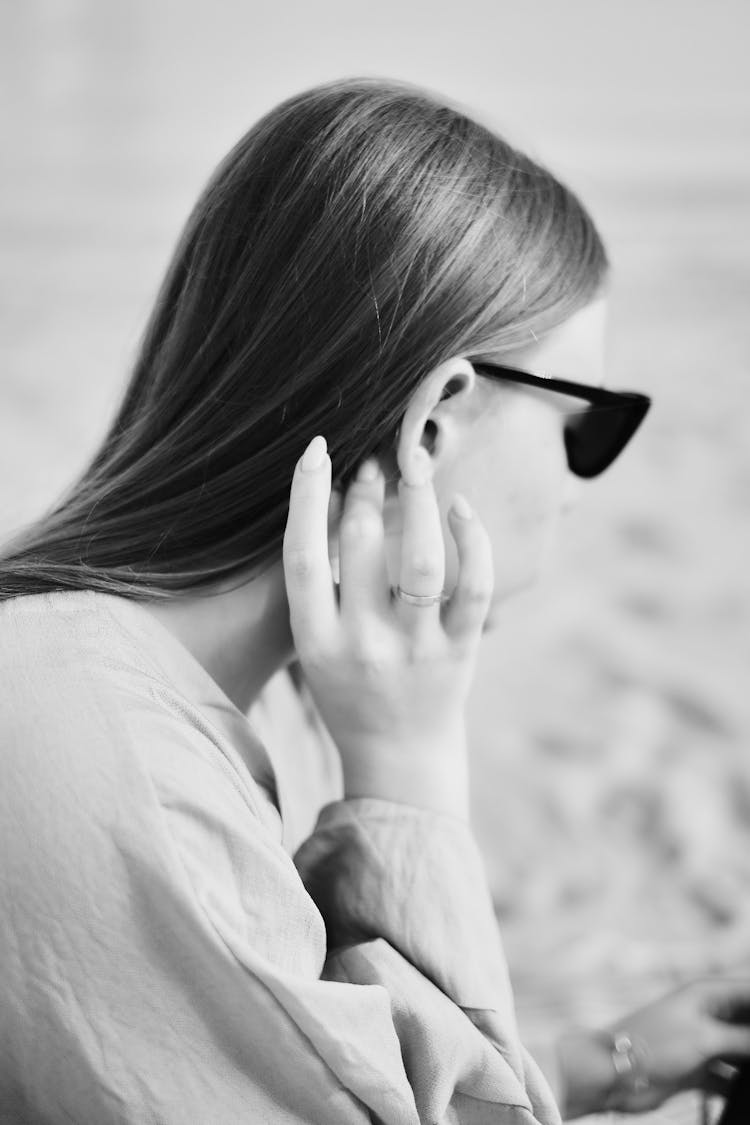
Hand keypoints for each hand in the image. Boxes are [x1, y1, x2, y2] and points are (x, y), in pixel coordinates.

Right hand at [282, 435, 493, 818]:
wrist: (398, 756)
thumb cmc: (348, 690)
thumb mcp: (314, 646)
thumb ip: (321, 588)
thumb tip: (343, 498)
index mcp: (315, 641)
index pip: (303, 556)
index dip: (307, 495)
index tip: (318, 450)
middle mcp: (363, 644)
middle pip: (362, 546)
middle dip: (366, 490)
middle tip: (373, 463)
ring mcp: (416, 649)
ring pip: (423, 560)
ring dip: (420, 502)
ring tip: (415, 468)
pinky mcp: (461, 651)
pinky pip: (476, 586)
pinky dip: (472, 539)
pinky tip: (461, 507)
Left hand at [558, 977, 749, 1116]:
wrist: (612, 1073)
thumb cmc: (652, 1043)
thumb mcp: (706, 1038)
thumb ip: (745, 1039)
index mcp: (707, 993)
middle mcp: (707, 1014)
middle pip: (748, 1022)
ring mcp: (702, 1041)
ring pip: (741, 1051)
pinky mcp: (697, 1068)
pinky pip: (729, 1075)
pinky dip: (740, 1083)